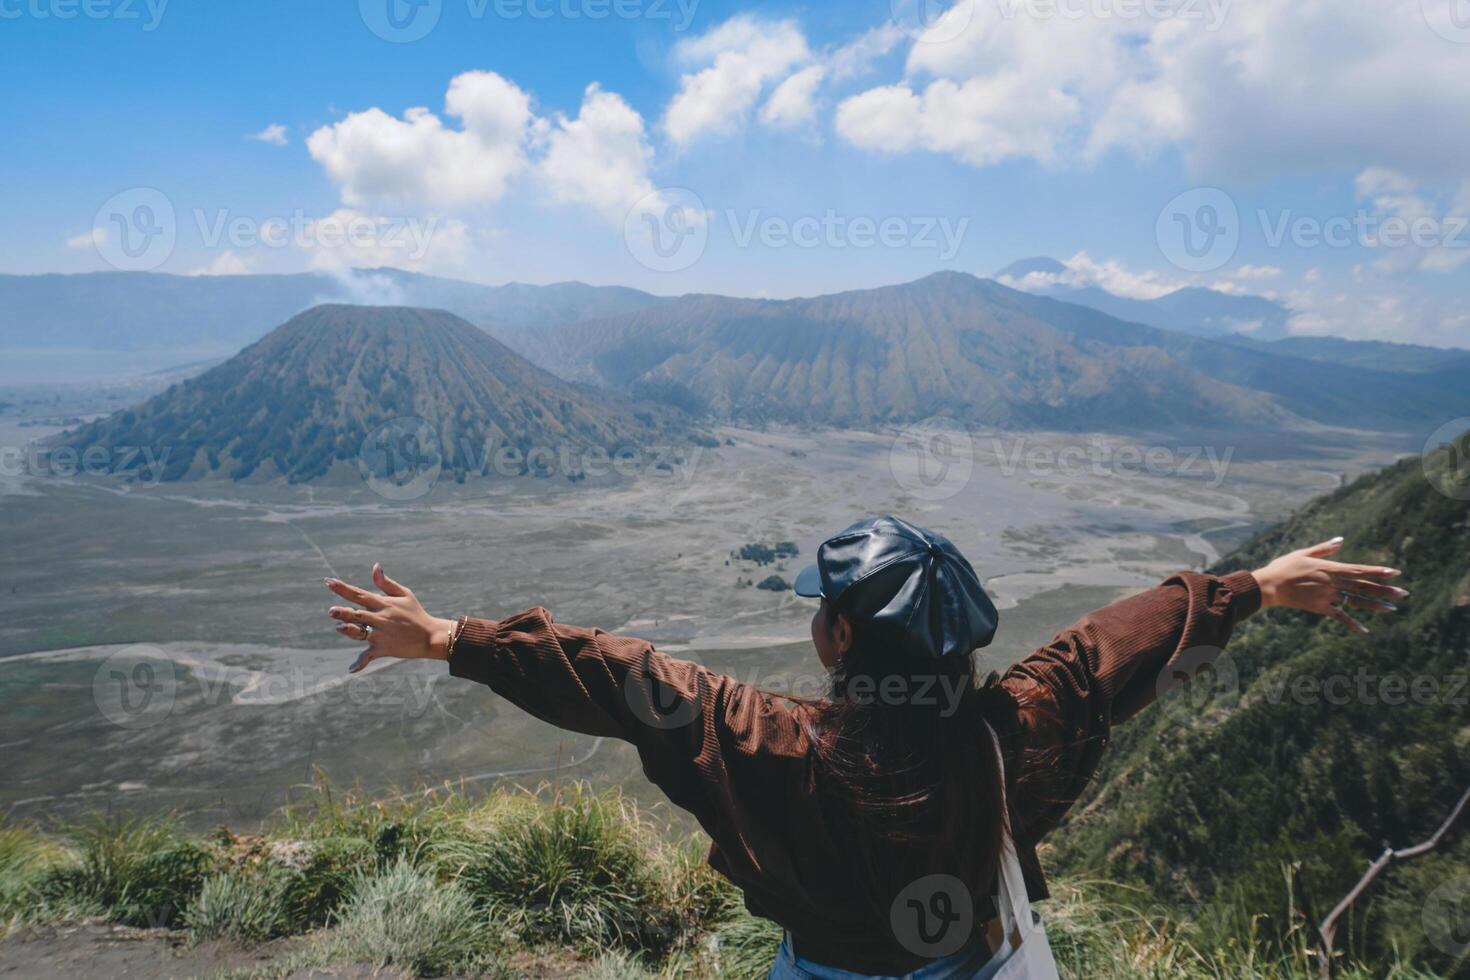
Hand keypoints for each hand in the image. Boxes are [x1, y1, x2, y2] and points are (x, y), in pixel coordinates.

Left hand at [324, 564, 457, 672]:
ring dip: (349, 630)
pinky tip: (351, 670)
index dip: (343, 588)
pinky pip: (369, 656)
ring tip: (339, 627)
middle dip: (344, 612)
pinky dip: (361, 663)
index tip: (328, 582)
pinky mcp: (384, 649)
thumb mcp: (405, 594)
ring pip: (361, 633)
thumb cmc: (416, 614)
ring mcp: (382, 635)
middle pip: (358, 614)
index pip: (359, 594)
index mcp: (383, 604)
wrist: (431, 636)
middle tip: (331, 610)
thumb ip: (386, 583)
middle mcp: (381, 618)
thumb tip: (375, 567)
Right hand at [1252, 537, 1407, 633]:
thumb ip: (1324, 549)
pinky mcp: (1320, 608)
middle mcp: (1332, 583)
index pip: (1359, 570)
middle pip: (1363, 587)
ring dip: (1375, 605)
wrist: (1269, 586)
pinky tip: (1365, 629)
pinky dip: (1352, 623)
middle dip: (1385, 590)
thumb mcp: (1303, 553)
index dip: (1378, 571)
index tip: (1395, 572)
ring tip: (1392, 608)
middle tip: (1404, 593)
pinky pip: (1339, 616)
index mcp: (1330, 569)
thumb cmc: (1284, 567)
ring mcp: (1327, 597)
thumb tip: (1341, 540)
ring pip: (1355, 602)